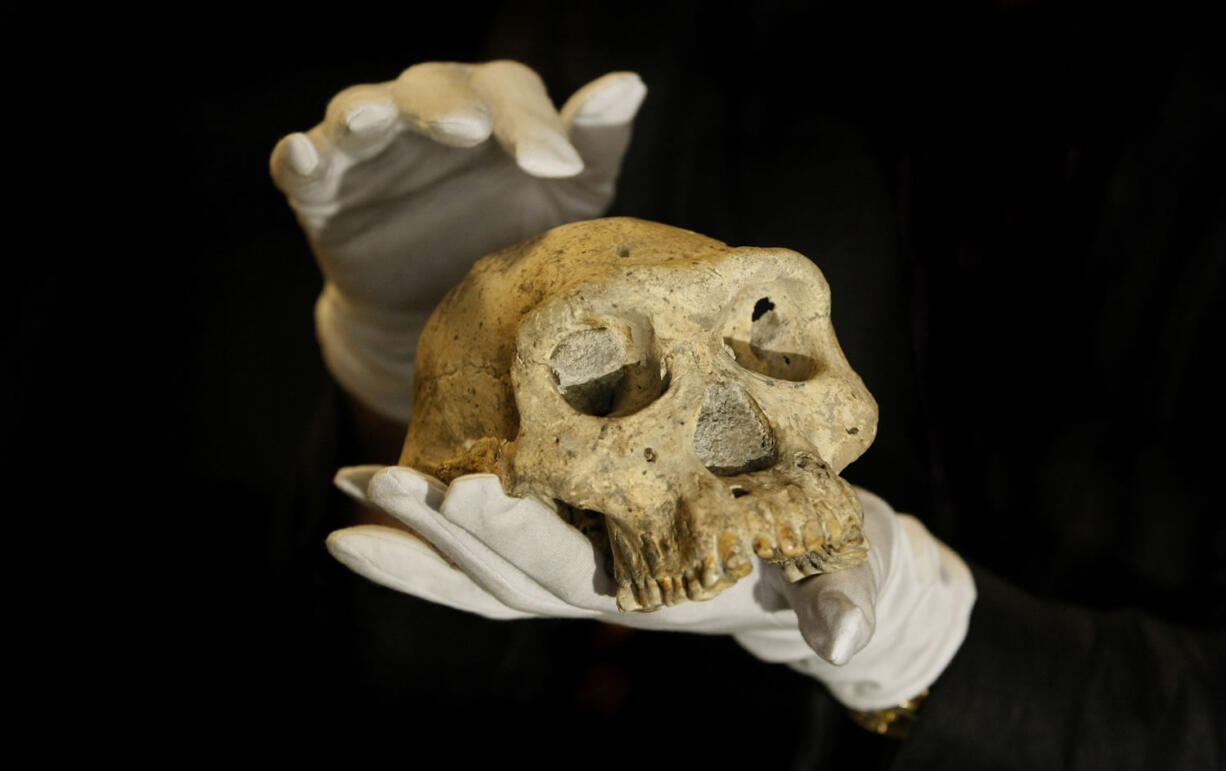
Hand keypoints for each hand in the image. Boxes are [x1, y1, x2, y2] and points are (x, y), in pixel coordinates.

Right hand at [269, 61, 646, 421]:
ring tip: (372, 121)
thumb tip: (631, 84)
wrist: (444, 315)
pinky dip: (297, 156)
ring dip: (364, 114)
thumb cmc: (514, 238)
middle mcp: (426, 115)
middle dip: (447, 106)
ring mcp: (369, 151)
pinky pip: (300, 167)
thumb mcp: (568, 197)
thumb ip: (595, 145)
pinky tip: (301, 153)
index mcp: (491, 108)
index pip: (509, 92)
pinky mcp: (323, 192)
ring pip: (360, 111)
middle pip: (431, 88)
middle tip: (471, 131)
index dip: (532, 124)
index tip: (557, 166)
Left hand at [326, 466, 975, 709]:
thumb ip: (849, 602)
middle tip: (369, 479)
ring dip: (413, 537)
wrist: (815, 574)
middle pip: (500, 571)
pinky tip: (379, 514)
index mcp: (655, 588)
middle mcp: (601, 589)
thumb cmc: (831, 561)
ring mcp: (580, 574)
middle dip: (435, 528)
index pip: (566, 569)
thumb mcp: (851, 573)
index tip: (462, 484)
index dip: (508, 534)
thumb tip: (848, 640)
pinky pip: (490, 562)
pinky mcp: (575, 551)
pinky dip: (431, 548)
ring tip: (347, 494)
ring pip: (481, 572)